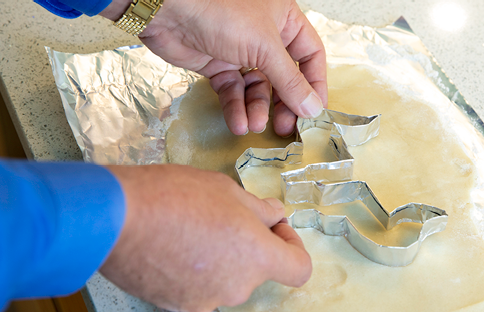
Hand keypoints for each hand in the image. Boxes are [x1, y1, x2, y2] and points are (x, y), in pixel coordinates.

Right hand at [100, 164, 311, 311]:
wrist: (115, 219)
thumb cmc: (176, 196)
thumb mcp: (227, 190)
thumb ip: (259, 209)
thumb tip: (275, 215)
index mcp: (258, 259)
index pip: (299, 269)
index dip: (292, 245)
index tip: (273, 226)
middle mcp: (237, 288)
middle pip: (256, 270)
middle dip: (247, 245)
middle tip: (221, 215)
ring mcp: (205, 301)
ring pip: (224, 278)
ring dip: (218, 257)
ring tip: (188, 227)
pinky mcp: (174, 304)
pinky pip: (195, 286)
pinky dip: (191, 269)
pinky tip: (169, 244)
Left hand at [101, 0, 327, 135]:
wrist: (168, 10)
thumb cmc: (220, 11)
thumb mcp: (265, 47)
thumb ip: (291, 82)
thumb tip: (313, 109)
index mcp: (284, 19)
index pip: (310, 56)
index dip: (314, 85)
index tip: (314, 112)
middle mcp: (265, 35)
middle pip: (284, 77)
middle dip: (284, 104)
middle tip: (286, 127)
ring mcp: (241, 51)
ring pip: (258, 88)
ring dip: (258, 110)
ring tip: (256, 126)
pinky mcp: (218, 65)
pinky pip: (234, 92)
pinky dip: (236, 109)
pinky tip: (239, 123)